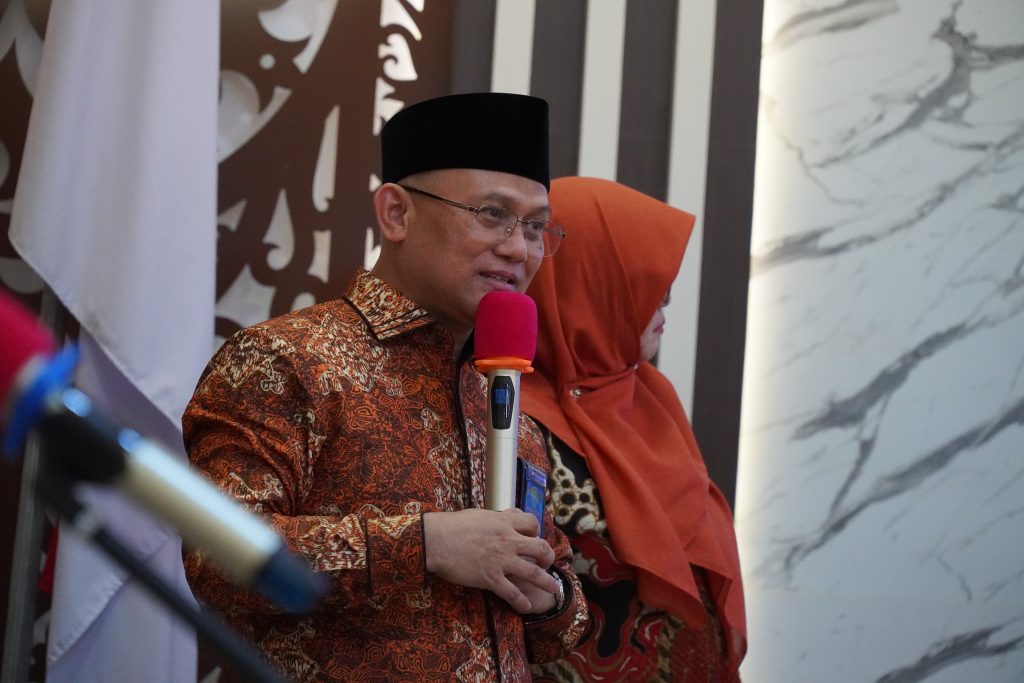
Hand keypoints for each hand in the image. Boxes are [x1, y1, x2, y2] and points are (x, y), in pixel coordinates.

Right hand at [423, 508, 559, 612]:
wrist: (437, 540)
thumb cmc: (453, 526)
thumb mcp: (479, 515)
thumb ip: (496, 518)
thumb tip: (505, 517)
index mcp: (504, 522)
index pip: (532, 524)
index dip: (536, 531)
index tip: (533, 538)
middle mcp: (508, 540)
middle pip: (541, 548)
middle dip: (548, 557)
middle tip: (547, 563)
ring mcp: (501, 560)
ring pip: (534, 573)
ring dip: (547, 582)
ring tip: (553, 589)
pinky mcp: (491, 578)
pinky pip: (512, 592)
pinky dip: (521, 601)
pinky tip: (526, 607)